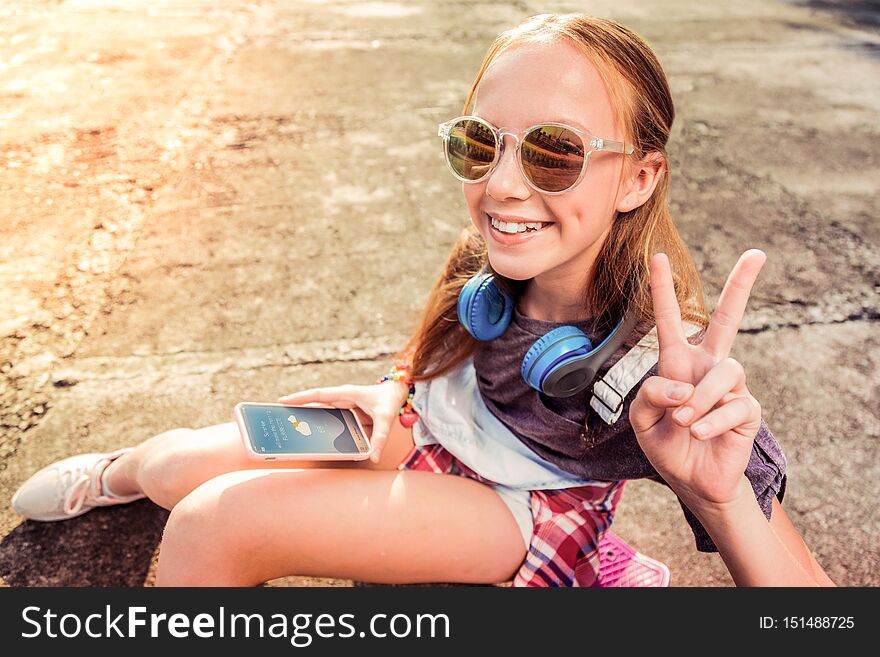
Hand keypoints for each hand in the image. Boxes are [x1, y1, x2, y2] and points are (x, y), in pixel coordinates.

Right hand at [277, 381, 409, 462]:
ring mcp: (344, 404)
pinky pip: (330, 418)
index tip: (282, 401)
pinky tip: (315, 436)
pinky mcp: (348, 412)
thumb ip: (379, 438)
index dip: (300, 398)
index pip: (318, 396)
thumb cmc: (390, 401)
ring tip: (291, 428)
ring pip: (321, 411)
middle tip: (280, 417)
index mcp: (346, 393)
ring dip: (308, 418)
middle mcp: (342, 398)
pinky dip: (321, 425)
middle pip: (314, 404)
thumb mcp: (385, 419)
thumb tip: (372, 457)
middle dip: (297, 409)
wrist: (399, 393)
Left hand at [629, 250, 766, 507]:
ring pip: (723, 373)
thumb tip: (683, 387)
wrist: (690, 481)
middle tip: (756, 255)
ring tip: (684, 422)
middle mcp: (707, 367)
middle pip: (728, 320)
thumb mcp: (642, 420)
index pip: (670, 321)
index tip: (657, 257)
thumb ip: (651, 396)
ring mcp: (730, 387)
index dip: (663, 290)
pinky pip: (731, 407)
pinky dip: (709, 422)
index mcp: (677, 363)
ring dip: (700, 399)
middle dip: (740, 287)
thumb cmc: (666, 444)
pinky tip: (698, 434)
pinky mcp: (746, 410)